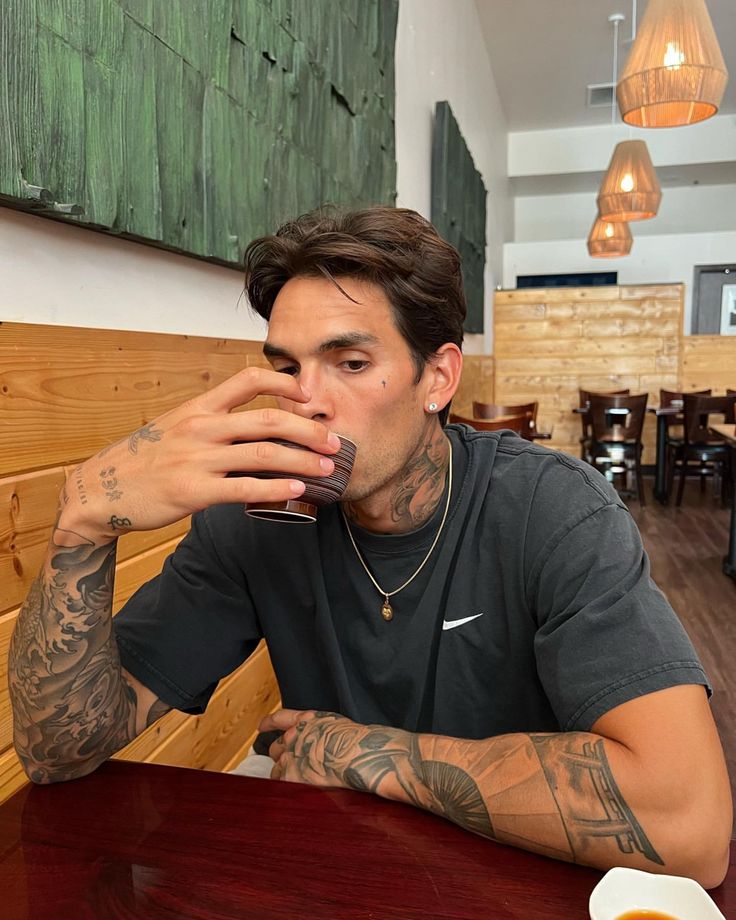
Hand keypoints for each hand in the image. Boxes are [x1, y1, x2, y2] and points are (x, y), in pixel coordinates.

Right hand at [58, 367, 341, 540]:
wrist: (100, 491)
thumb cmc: (143, 460)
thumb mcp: (174, 427)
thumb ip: (211, 422)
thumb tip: (252, 426)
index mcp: (198, 407)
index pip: (249, 380)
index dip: (285, 383)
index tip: (309, 395)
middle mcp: (201, 427)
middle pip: (270, 419)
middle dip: (310, 429)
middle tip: (334, 440)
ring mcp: (198, 459)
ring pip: (265, 454)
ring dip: (303, 461)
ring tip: (327, 468)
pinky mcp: (195, 491)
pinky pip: (246, 488)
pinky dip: (277, 488)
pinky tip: (297, 489)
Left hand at [259, 708, 364, 787]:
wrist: (357, 754)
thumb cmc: (357, 742)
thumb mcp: (338, 726)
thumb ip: (324, 732)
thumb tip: (324, 742)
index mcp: (307, 720)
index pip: (280, 719)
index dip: (269, 724)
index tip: (262, 726)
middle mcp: (295, 736)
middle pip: (276, 747)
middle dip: (281, 756)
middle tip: (290, 764)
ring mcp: (291, 755)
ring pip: (277, 767)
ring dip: (283, 774)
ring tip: (294, 783)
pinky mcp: (291, 776)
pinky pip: (280, 783)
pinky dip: (284, 788)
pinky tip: (288, 793)